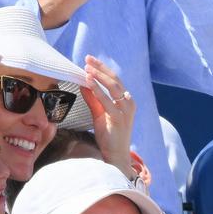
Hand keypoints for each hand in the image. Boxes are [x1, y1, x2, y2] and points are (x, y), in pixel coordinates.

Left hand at [80, 55, 135, 177]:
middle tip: (87, 59)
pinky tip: (89, 82)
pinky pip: (107, 101)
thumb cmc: (109, 135)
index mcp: (126, 100)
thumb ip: (93, 99)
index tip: (90, 61)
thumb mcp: (99, 113)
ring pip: (113, 87)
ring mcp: (125, 110)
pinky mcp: (119, 118)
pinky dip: (98, 90)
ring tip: (87, 68)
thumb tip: (84, 84)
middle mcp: (128, 103)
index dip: (102, 69)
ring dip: (99, 76)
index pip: (114, 80)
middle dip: (100, 68)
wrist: (115, 155)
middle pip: (115, 80)